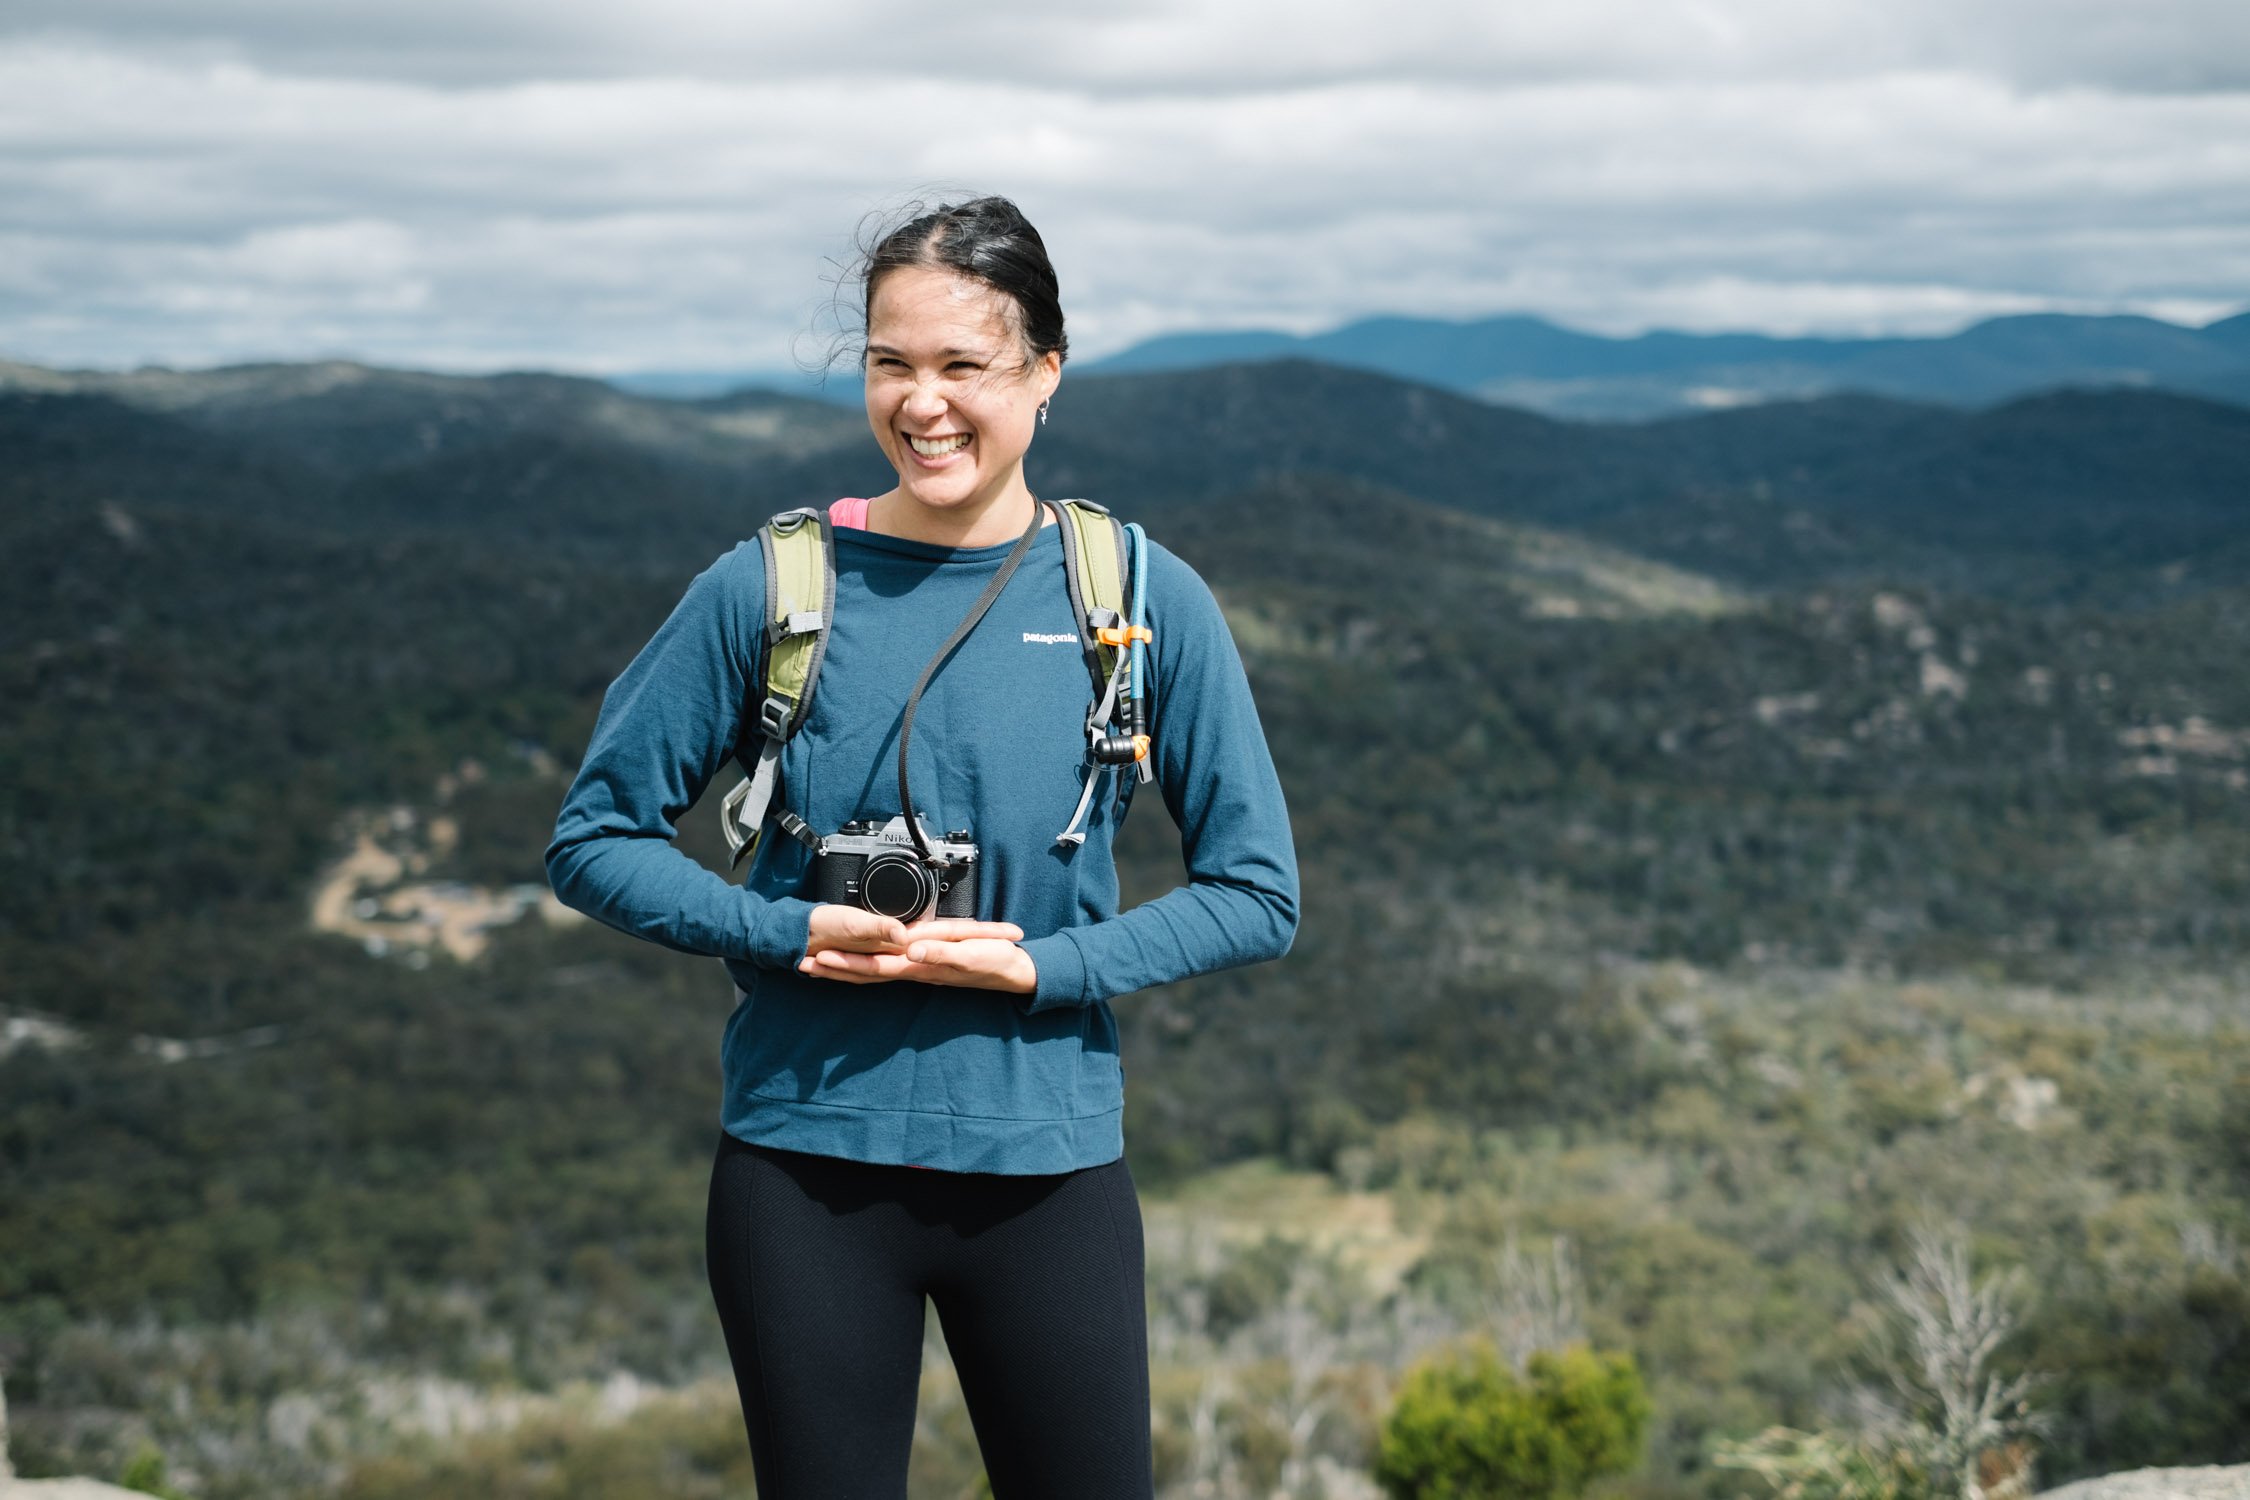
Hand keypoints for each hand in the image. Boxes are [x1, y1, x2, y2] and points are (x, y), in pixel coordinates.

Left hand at [797, 912, 1036, 994]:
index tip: (820, 958)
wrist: (1015, 971)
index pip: (875, 965)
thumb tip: (910, 950)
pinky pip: (889, 968)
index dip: (847, 963)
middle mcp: (915, 969)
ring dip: (847, 970)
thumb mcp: (971, 953)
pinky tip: (860, 964)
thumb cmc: (995, 962)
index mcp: (921, 964)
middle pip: (867, 972)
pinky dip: (868, 967)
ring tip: (819, 965)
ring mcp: (920, 969)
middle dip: (835, 969)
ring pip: (875, 972)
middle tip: (803, 964)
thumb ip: (941, 951)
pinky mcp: (926, 964)